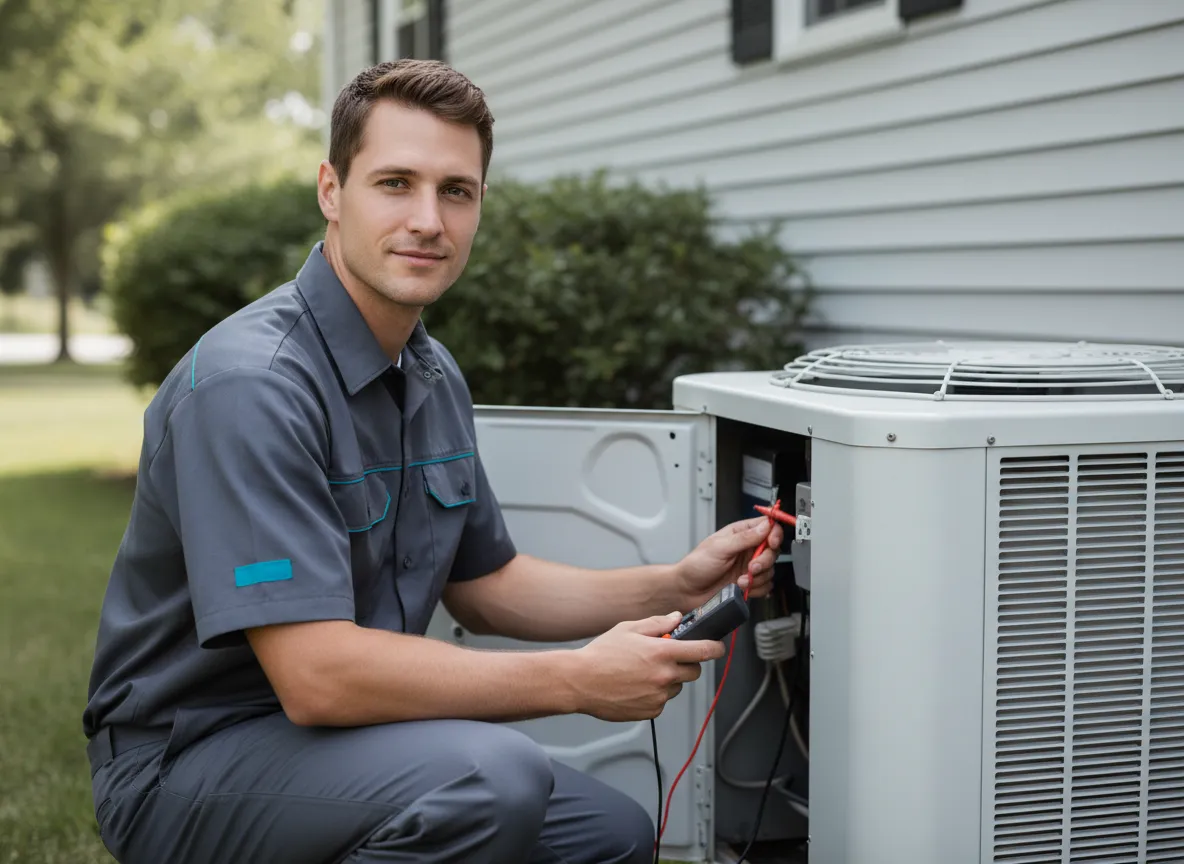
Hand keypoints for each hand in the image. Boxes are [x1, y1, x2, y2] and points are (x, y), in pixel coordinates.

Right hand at [571, 612, 725, 720]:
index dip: (715, 648)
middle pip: (693, 671)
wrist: (579, 681)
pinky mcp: (650, 711)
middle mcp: (664, 676)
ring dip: (668, 679)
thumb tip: (676, 618)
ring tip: (642, 672)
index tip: (718, 647)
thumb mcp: (628, 629)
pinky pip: (662, 701)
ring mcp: (658, 696)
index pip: (703, 651)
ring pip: (676, 687)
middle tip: (668, 658)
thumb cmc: (600, 654)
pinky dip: (655, 694)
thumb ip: (657, 623)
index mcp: (662, 653)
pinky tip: (635, 686)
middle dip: (687, 663)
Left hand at [676, 516, 782, 606]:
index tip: (771, 542)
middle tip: (751, 567)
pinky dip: (757, 589)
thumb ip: (744, 538)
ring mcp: (749, 567)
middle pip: (773, 550)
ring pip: (770, 569)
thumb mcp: (719, 547)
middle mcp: (747, 549)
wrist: (688, 591)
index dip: (774, 533)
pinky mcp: (750, 583)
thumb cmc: (696, 565)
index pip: (767, 526)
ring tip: (740, 580)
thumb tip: (765, 526)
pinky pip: (766, 585)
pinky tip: (742, 587)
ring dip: (758, 577)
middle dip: (765, 561)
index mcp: (740, 533)